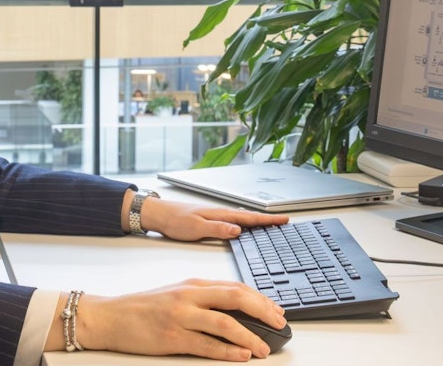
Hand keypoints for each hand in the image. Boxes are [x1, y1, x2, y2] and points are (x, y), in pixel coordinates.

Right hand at [76, 279, 286, 360]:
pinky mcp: (173, 338)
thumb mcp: (177, 293)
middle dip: (263, 312)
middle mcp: (189, 296)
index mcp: (193, 284)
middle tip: (280, 324)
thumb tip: (236, 310)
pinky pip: (207, 345)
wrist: (111, 316)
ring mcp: (181, 316)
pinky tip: (241, 355)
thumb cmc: (144, 306)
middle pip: (236, 298)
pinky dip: (228, 351)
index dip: (260, 299)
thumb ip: (204, 297)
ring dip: (250, 337)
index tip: (276, 310)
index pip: (235, 286)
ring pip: (225, 323)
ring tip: (264, 348)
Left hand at [136, 194, 288, 240]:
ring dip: (257, 221)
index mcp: (220, 214)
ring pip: (242, 219)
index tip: (283, 220)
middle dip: (268, 219)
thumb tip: (238, 230)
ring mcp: (216, 216)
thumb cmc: (174, 220)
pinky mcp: (210, 220)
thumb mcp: (196, 227)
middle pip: (250, 217)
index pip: (249, 217)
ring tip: (271, 225)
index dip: (268, 219)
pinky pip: (233, 221)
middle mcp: (220, 213)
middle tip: (284, 222)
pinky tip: (245, 227)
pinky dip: (244, 224)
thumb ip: (218, 229)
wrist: (158, 214)